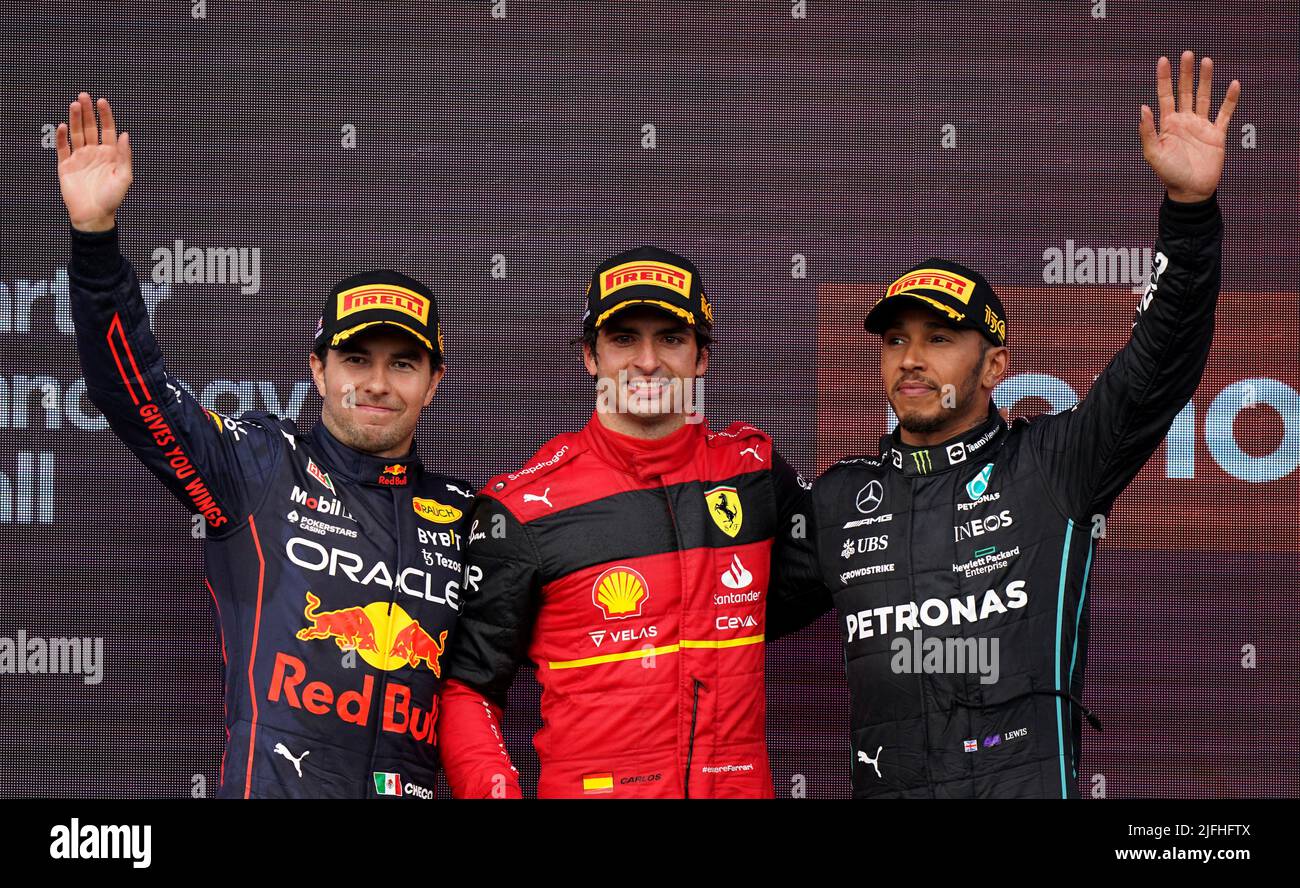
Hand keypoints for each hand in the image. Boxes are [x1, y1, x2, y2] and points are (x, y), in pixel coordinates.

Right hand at [56, 94, 132, 231]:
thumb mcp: (124, 177)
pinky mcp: (66, 165)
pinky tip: (64, 126)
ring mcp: (80, 158)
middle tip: (84, 96)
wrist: (93, 215)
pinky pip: (63, 148)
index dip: (105, 116)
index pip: (108, 130)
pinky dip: (62, 137)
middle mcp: (95, 153)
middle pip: (90, 128)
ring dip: (75, 119)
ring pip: (76, 134)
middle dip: (88, 112)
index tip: (102, 101)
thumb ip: (124, 156)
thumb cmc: (112, 199)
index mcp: (111, 155)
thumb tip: (126, 134)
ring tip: (75, 105)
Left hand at [1139, 52, 1239, 202]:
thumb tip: (1143, 107)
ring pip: (1204, 97)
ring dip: (1205, 80)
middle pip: (1185, 91)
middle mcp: (1184, 121)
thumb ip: (1148, 131)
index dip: (1164, 78)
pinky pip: (1225, 113)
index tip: (1163, 60)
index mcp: (1167, 124)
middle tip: (1187, 54)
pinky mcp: (1216, 134)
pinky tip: (1233, 84)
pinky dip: (1230, 99)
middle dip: (1185, 73)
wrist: (1190, 191)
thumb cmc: (1169, 174)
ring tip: (1206, 61)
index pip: (1165, 96)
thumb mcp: (1153, 154)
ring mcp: (1201, 126)